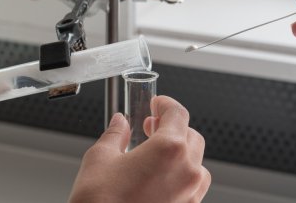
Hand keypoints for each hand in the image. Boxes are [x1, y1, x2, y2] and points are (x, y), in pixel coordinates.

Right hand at [68, 96, 210, 202]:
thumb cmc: (99, 202)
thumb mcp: (100, 158)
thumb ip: (115, 135)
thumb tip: (120, 123)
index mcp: (169, 150)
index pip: (178, 114)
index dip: (166, 104)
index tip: (157, 104)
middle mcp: (187, 171)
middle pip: (191, 136)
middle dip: (173, 127)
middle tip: (151, 126)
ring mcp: (190, 194)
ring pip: (196, 163)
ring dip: (180, 153)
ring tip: (155, 154)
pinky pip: (192, 187)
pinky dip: (180, 176)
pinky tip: (158, 178)